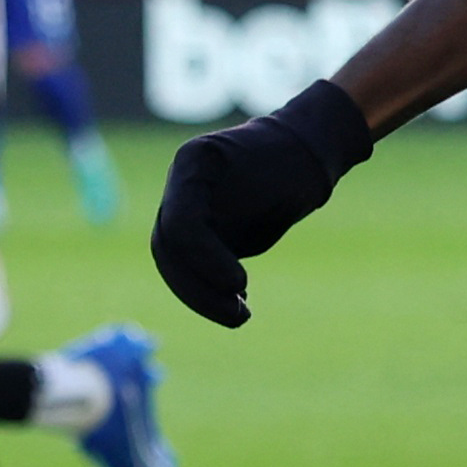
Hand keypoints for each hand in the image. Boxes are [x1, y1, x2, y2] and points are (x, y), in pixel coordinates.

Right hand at [148, 77, 371, 328]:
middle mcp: (180, 186)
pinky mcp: (197, 228)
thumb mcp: (277, 187)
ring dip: (201, 295)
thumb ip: (246, 221)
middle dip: (199, 288)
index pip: (180, 223)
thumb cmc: (293, 162)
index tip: (240, 283)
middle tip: (239, 314)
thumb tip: (228, 281)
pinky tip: (238, 301)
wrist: (298, 152)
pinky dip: (209, 288)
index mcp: (194, 163)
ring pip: (174, 262)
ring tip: (241, 314)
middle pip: (168, 248)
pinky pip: (190, 265)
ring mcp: (183, 207)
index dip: (203, 260)